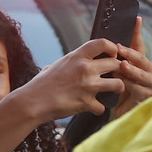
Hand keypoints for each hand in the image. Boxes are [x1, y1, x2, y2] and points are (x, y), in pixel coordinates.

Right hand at [10, 39, 129, 123]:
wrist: (32, 102)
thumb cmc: (42, 84)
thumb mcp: (57, 65)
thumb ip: (72, 61)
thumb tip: (79, 59)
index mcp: (77, 56)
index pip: (103, 43)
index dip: (113, 48)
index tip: (113, 54)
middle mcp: (85, 68)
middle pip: (116, 64)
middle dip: (119, 70)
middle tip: (115, 74)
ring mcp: (88, 86)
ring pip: (118, 84)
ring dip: (117, 88)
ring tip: (112, 90)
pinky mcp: (87, 102)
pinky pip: (103, 107)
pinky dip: (98, 109)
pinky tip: (93, 107)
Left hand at [107, 21, 151, 109]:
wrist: (111, 110)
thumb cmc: (111, 88)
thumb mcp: (110, 69)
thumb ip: (112, 56)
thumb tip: (106, 37)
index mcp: (141, 62)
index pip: (139, 44)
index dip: (137, 32)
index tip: (136, 19)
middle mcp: (150, 71)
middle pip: (142, 58)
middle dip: (130, 54)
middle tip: (119, 49)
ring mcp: (150, 84)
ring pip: (141, 73)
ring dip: (129, 70)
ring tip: (121, 66)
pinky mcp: (147, 96)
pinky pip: (137, 88)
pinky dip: (128, 84)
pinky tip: (120, 83)